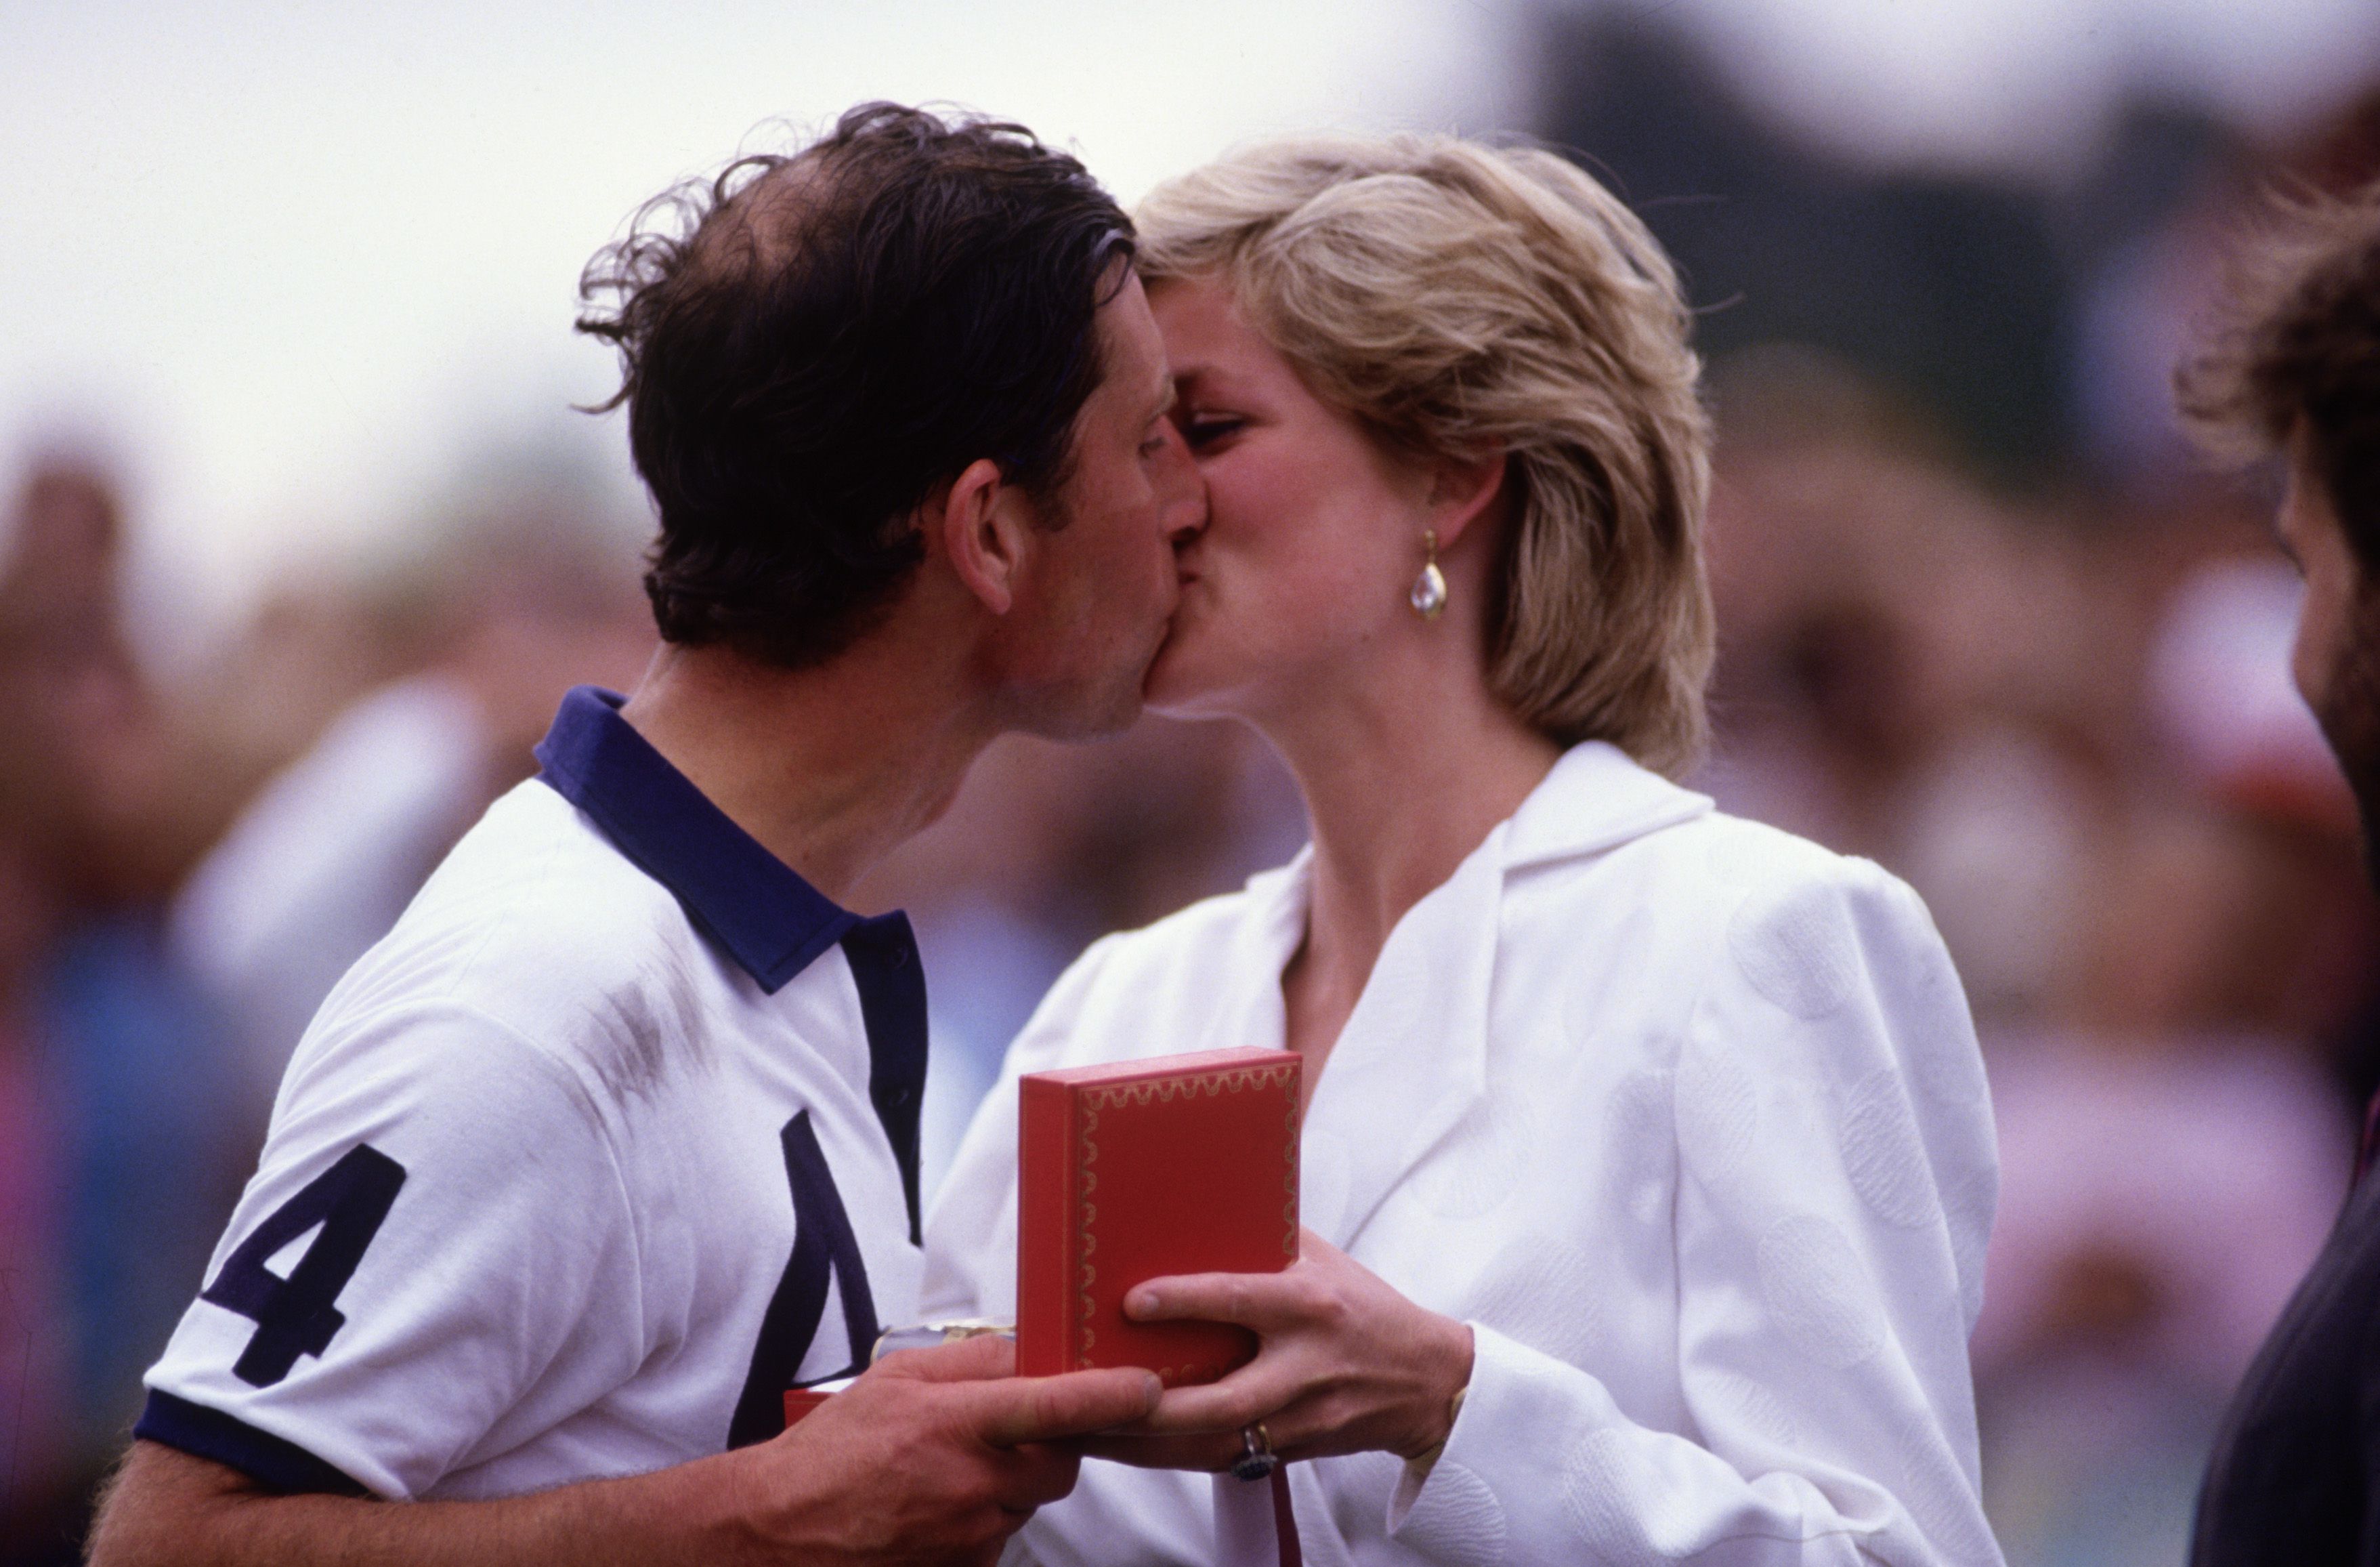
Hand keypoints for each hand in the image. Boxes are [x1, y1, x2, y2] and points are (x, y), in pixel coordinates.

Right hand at [728, 1333, 1161, 1564]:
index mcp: (954, 1425)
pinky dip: (983, 1519)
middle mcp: (970, 1484)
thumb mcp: (896, 1378)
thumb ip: (971, 1361)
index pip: (1055, 1406)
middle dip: (1052, 1446)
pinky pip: (1000, 1537)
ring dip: (1010, 1484)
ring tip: (948, 1473)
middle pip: (1060, 1464)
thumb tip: (1030, 1349)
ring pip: (1029, 1502)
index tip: (1148, 1389)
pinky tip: (936, 1507)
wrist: (779, 1532)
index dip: (1110, 1397)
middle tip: (1007, 1433)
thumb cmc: (833, 1451)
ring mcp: (969, 1536)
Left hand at [1084, 1229, 1472, 1471]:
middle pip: (1226, 1399)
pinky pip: (1224, 1457)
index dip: (1186, 1301)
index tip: (1134, 1301)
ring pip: (1215, 1442)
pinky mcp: (1295, 1451)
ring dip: (1148, 1442)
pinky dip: (1172, 1454)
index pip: (1243, 1299)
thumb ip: (1267, 1239)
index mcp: (1311, 1306)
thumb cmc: (1364, 1307)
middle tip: (1097, 1390)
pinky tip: (1125, 1447)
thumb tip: (1196, 1203)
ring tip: (1086, 1429)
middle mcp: (1306, 1366)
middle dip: (1156, 1403)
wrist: (1427, 1381)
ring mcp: (1302, 1418)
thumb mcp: (1324, 1262)